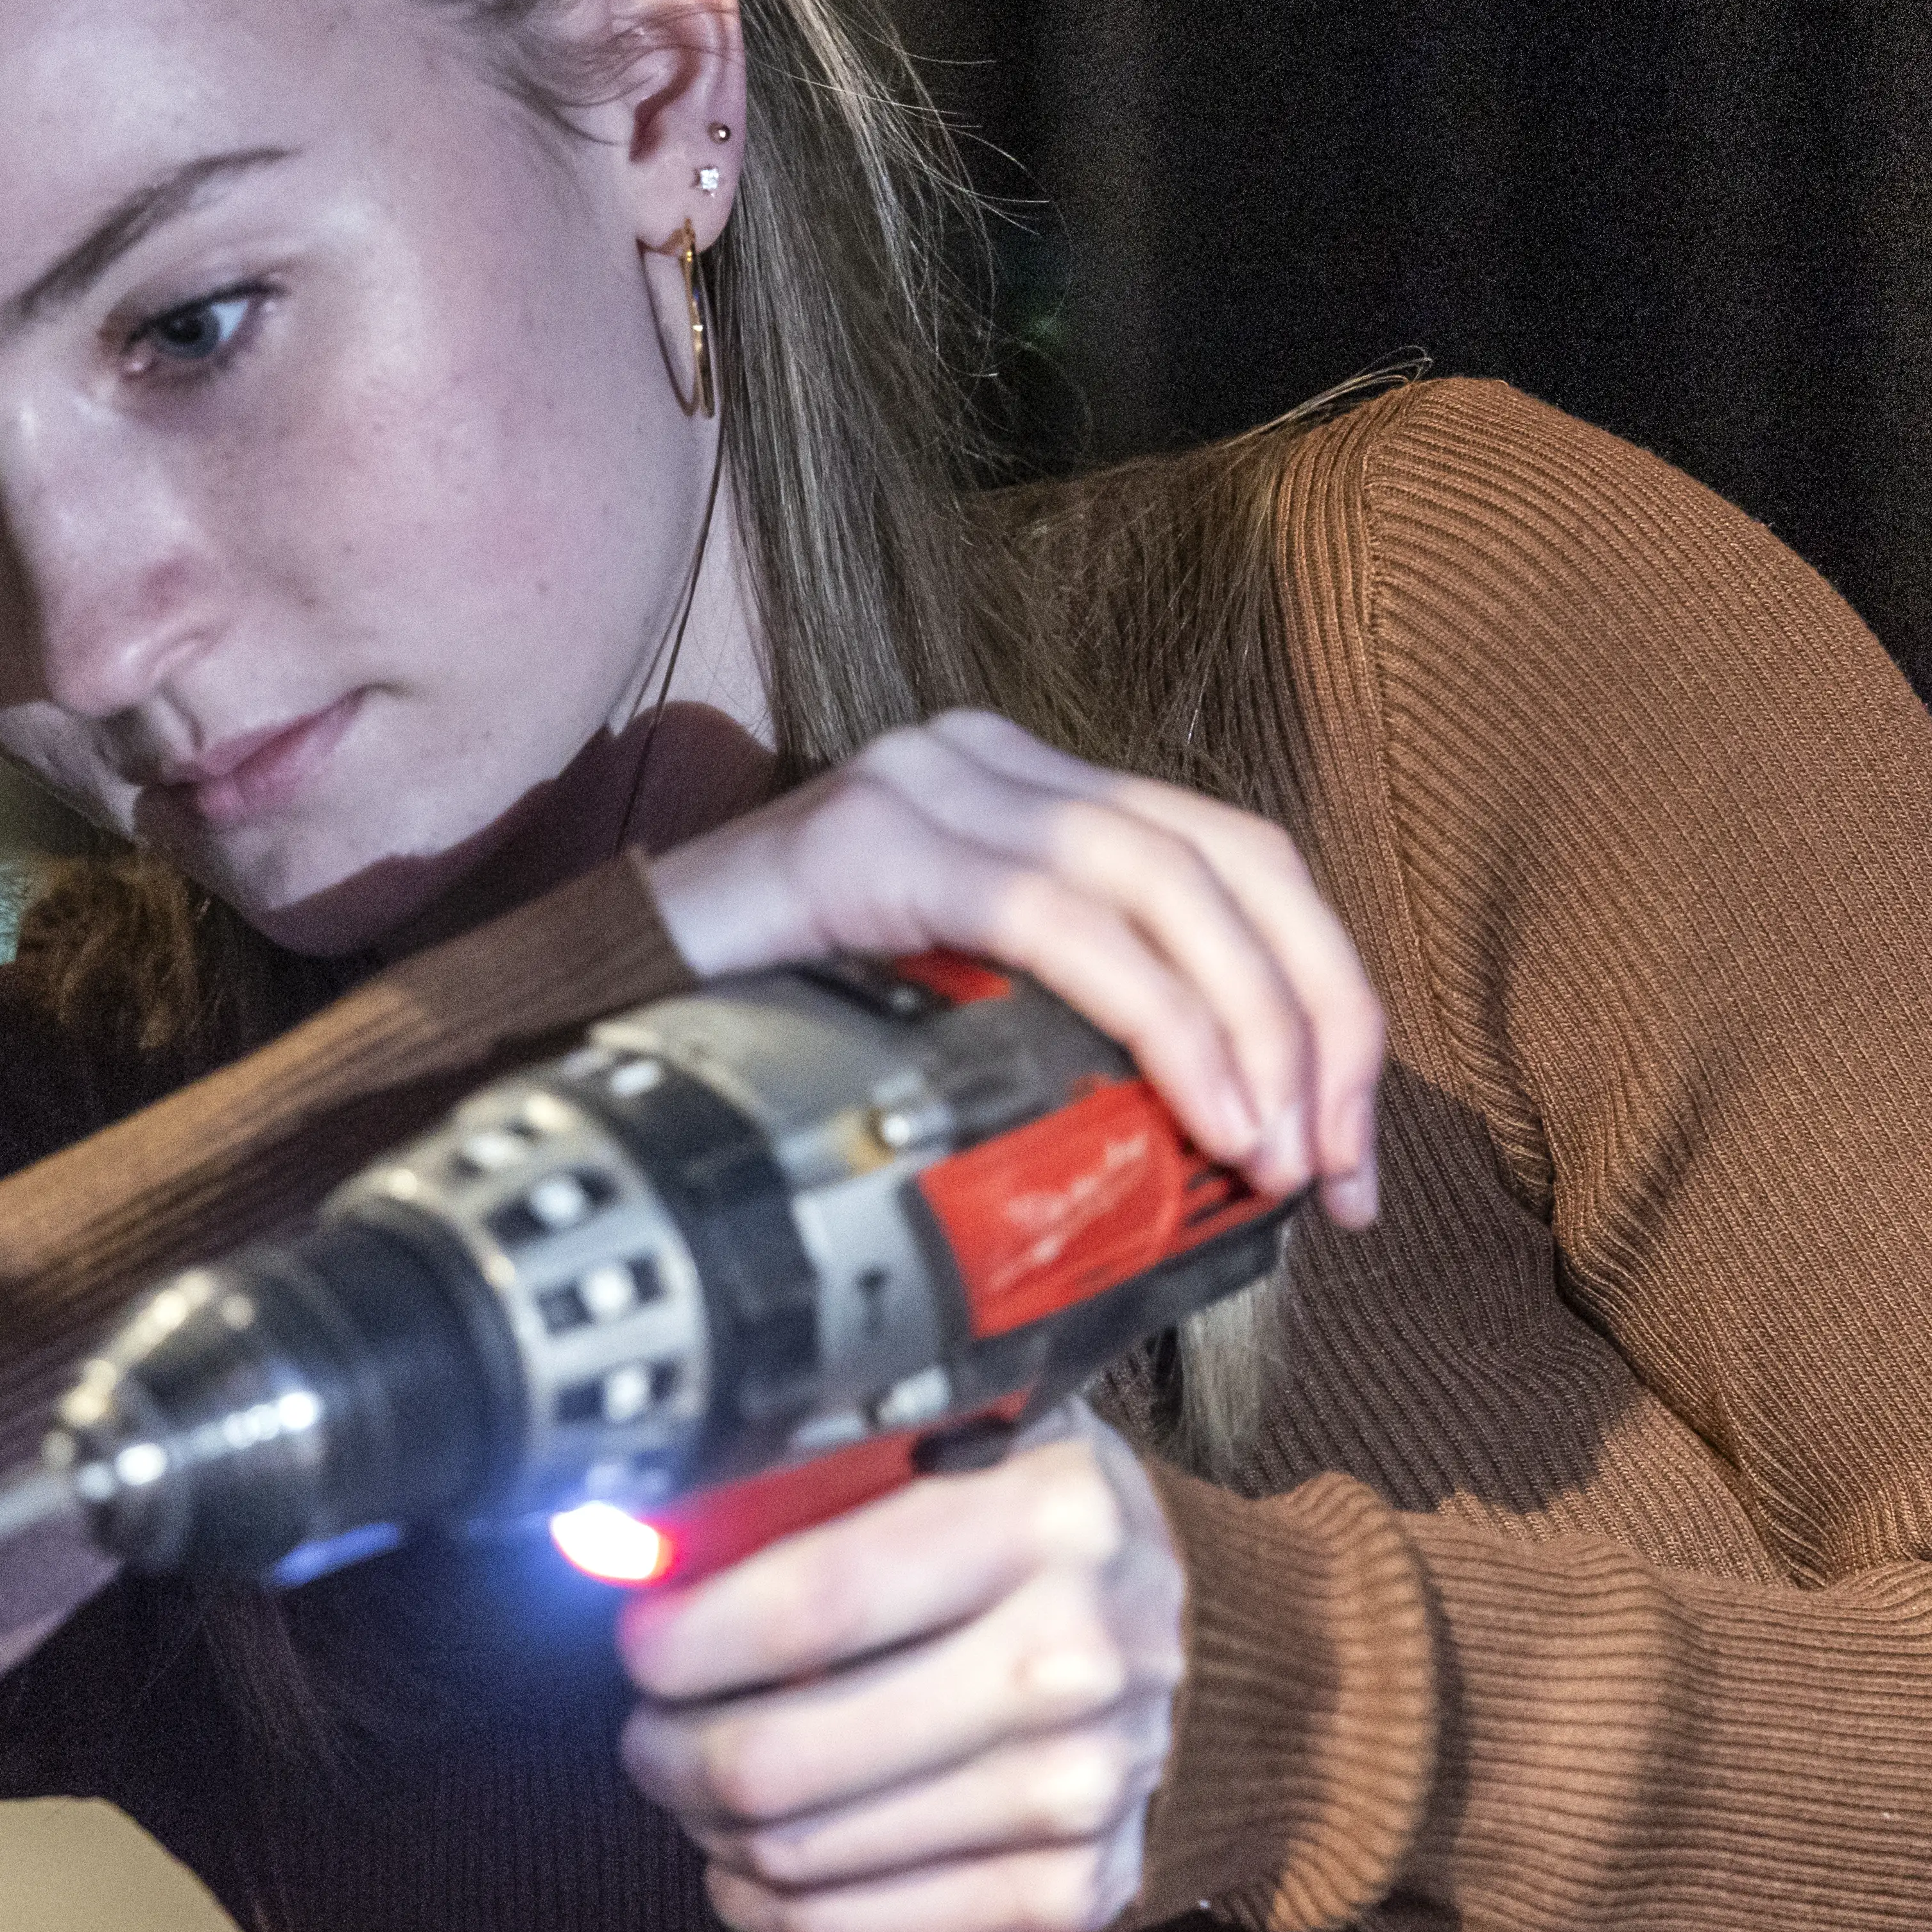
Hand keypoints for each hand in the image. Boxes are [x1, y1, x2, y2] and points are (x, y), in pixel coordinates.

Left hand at [617, 1403, 1183, 1931]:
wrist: (1237, 1654)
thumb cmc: (1067, 1538)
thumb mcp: (985, 1446)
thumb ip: (841, 1473)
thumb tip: (655, 1537)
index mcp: (1045, 1518)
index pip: (812, 1603)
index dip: (688, 1637)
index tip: (639, 1639)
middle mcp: (1073, 1657)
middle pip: (786, 1753)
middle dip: (670, 1747)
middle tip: (649, 1722)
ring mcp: (1082, 1786)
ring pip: (808, 1853)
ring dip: (710, 1825)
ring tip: (691, 1782)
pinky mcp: (1078, 1887)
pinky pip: (867, 1931)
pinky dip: (774, 1908)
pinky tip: (745, 1867)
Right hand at [638, 709, 1383, 1223]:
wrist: (582, 1022)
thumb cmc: (775, 1050)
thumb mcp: (957, 1035)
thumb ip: (1067, 1047)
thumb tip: (1227, 1154)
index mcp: (1028, 797)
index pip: (1233, 861)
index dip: (1324, 998)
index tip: (1348, 1152)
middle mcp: (991, 761)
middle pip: (1228, 858)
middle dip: (1317, 1020)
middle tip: (1335, 1171)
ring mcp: (928, 785)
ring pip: (1162, 876)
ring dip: (1249, 1028)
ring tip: (1273, 1154)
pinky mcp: (871, 839)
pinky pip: (1058, 916)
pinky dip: (1156, 1017)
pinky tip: (1198, 1109)